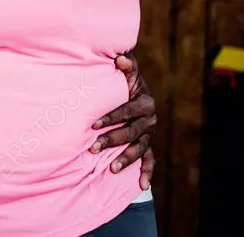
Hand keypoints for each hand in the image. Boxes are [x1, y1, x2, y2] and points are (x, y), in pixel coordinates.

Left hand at [90, 53, 155, 189]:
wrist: (134, 91)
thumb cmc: (124, 80)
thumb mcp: (127, 71)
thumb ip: (126, 64)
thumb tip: (120, 58)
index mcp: (145, 102)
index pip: (126, 112)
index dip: (110, 118)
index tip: (93, 125)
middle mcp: (149, 119)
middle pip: (131, 132)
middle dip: (112, 140)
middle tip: (93, 148)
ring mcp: (149, 134)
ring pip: (139, 149)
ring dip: (125, 159)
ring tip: (111, 168)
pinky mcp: (147, 145)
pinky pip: (150, 161)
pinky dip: (147, 173)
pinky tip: (141, 185)